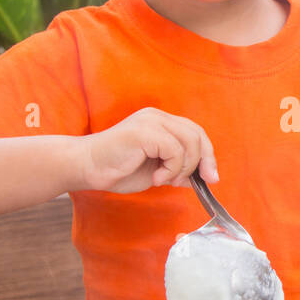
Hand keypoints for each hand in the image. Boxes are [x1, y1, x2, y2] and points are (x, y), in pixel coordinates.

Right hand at [76, 107, 218, 193]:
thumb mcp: (156, 172)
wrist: (88, 168)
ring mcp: (151, 121)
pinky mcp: (144, 131)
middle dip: (202, 162)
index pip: (196, 133)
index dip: (208, 155)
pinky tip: (155, 178)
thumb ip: (178, 170)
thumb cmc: (117, 170)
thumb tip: (202, 177)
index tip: (211, 178)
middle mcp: (158, 117)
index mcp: (161, 123)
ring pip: (189, 142)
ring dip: (182, 168)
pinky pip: (174, 150)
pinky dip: (170, 169)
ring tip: (164, 180)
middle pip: (197, 135)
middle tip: (188, 183)